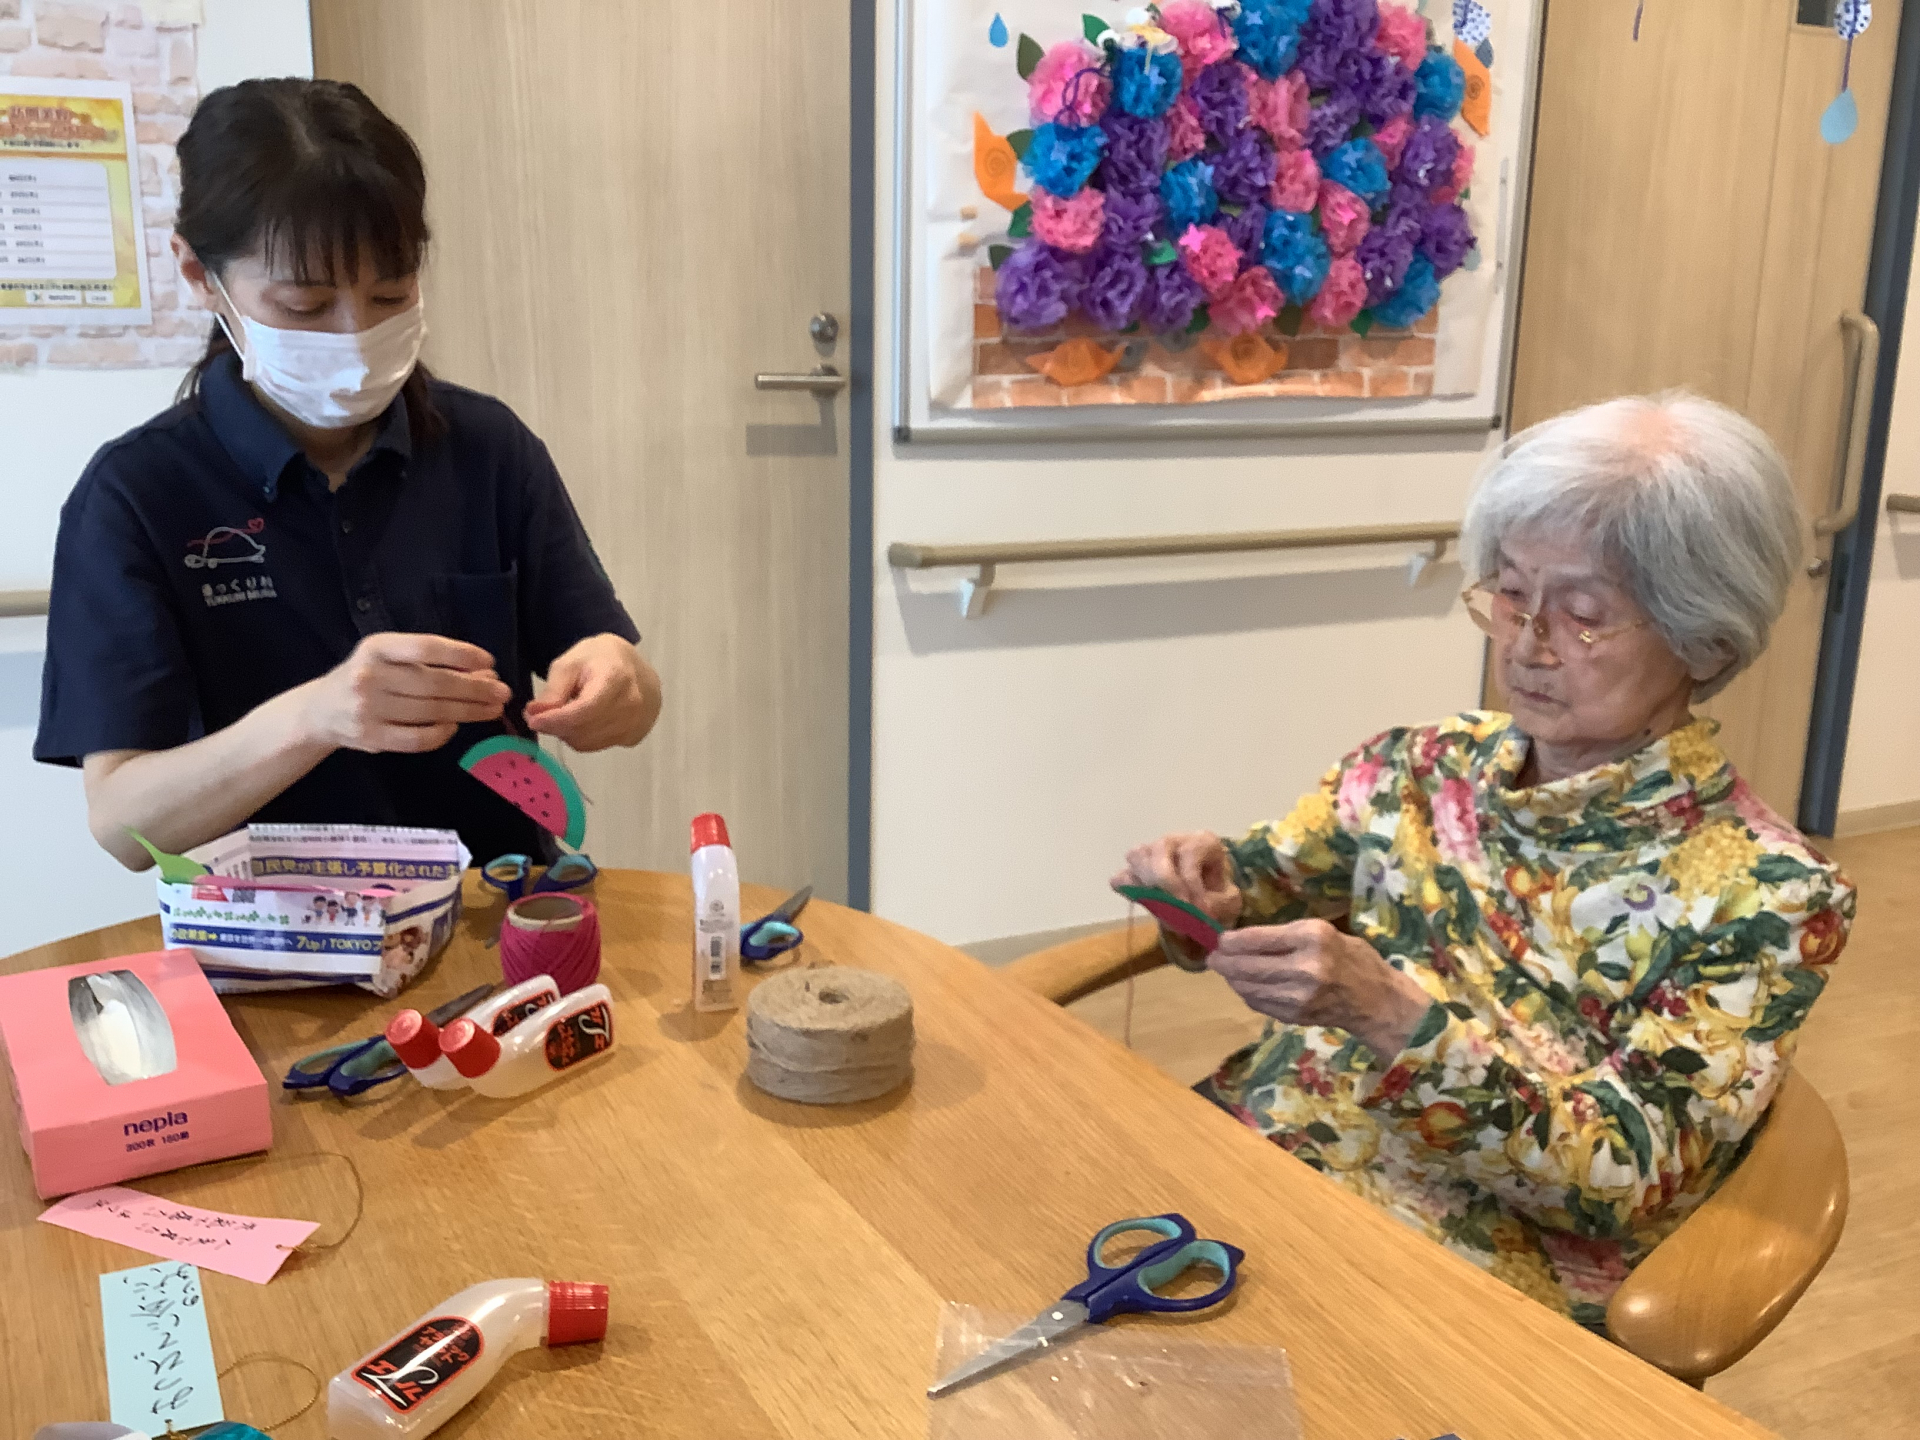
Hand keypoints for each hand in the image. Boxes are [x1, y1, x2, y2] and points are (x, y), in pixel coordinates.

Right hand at [303, 633, 508, 753]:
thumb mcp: (387, 657)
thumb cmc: (367, 677)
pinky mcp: (371, 738)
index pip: (426, 647)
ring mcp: (367, 709)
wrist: (320, 710)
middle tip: (503, 692)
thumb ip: (427, 661)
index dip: (461, 654)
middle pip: (434, 683)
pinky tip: (455, 726)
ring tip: (491, 709)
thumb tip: (483, 670)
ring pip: (430, 712)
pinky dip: (441, 733)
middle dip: (475, 689)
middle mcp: (370, 675)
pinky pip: (417, 739)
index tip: (490, 662)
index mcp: (376, 647)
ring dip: (467, 711)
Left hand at [524, 634, 661, 750]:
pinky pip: (597, 746)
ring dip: (567, 733)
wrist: (634, 668)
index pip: (585, 709)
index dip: (556, 719)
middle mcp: (632, 704)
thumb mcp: (571, 663)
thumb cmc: (600, 660)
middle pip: (584, 729)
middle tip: (541, 715)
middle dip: (556, 726)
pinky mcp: (634, 736)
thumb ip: (553, 690)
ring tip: (565, 714)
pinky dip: (582, 738)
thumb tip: (534, 713)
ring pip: (587, 742)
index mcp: (616, 677)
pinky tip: (583, 721)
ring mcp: (636, 723)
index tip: (533, 720)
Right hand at [1110, 831, 1243, 927]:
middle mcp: (1174, 841)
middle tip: (1179, 912)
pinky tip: (1145, 904)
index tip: (1200, 914)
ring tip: (1164, 910)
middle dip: (1168, 884)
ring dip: (1148, 885)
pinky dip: (1129, 891)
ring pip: (1136, 856)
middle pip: (1159, 848)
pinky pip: (1121, 876)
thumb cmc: (1218, 894)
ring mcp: (1151, 852)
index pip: (1189, 854)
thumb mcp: (1230, 900)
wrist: (1208, 898)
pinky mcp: (1135, 870)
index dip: (1192, 885)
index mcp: (1201, 842)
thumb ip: (1218, 904)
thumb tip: (1195, 912)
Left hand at [1211, 919, 1435, 1061]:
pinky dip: (1247, 992)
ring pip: (1247, 986)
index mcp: (1312, 938)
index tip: (1218, 938)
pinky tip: (1247, 985)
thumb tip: (1241, 939)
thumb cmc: (1352, 958)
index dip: (1229, 940)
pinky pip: (1258, 1003)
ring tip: (1226, 969)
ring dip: (1231, 978)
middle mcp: (1303, 967)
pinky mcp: (1294, 1016)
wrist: (1377, 1001)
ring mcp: (1297, 996)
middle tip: (1212, 956)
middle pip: (1245, 965)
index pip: (1256, 939)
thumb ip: (1286, 936)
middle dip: (1222, 960)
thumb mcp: (1324, 932)